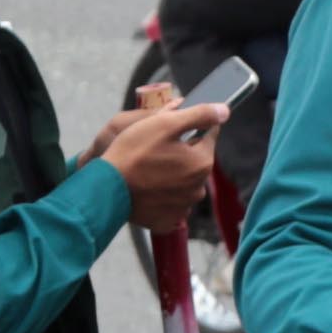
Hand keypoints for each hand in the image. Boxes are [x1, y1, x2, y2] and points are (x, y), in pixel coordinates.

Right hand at [92, 80, 228, 221]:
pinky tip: (147, 190)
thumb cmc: (134, 153)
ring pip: (183, 183)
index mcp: (202, 162)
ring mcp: (183, 208)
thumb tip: (224, 111)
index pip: (207, 136)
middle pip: (195, 161)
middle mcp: (198, 188)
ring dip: (172, 176)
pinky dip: (162, 197)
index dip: (189, 128)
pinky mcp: (166, 221)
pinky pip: (170, 204)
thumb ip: (199, 114)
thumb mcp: (165, 123)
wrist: (106, 189)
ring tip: (148, 171)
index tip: (169, 130)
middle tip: (153, 150)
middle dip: (181, 154)